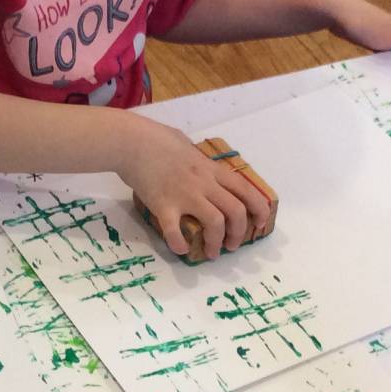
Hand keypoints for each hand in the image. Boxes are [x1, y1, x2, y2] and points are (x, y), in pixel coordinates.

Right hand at [116, 120, 273, 259]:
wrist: (130, 143)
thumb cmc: (155, 138)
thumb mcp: (184, 143)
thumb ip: (194, 154)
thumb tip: (191, 154)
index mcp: (211, 169)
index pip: (246, 190)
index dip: (259, 210)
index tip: (260, 223)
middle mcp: (204, 184)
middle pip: (235, 211)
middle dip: (239, 233)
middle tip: (232, 245)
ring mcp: (184, 195)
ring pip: (214, 223)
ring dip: (216, 243)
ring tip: (211, 253)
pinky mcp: (164, 206)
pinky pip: (176, 232)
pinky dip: (180, 245)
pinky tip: (181, 250)